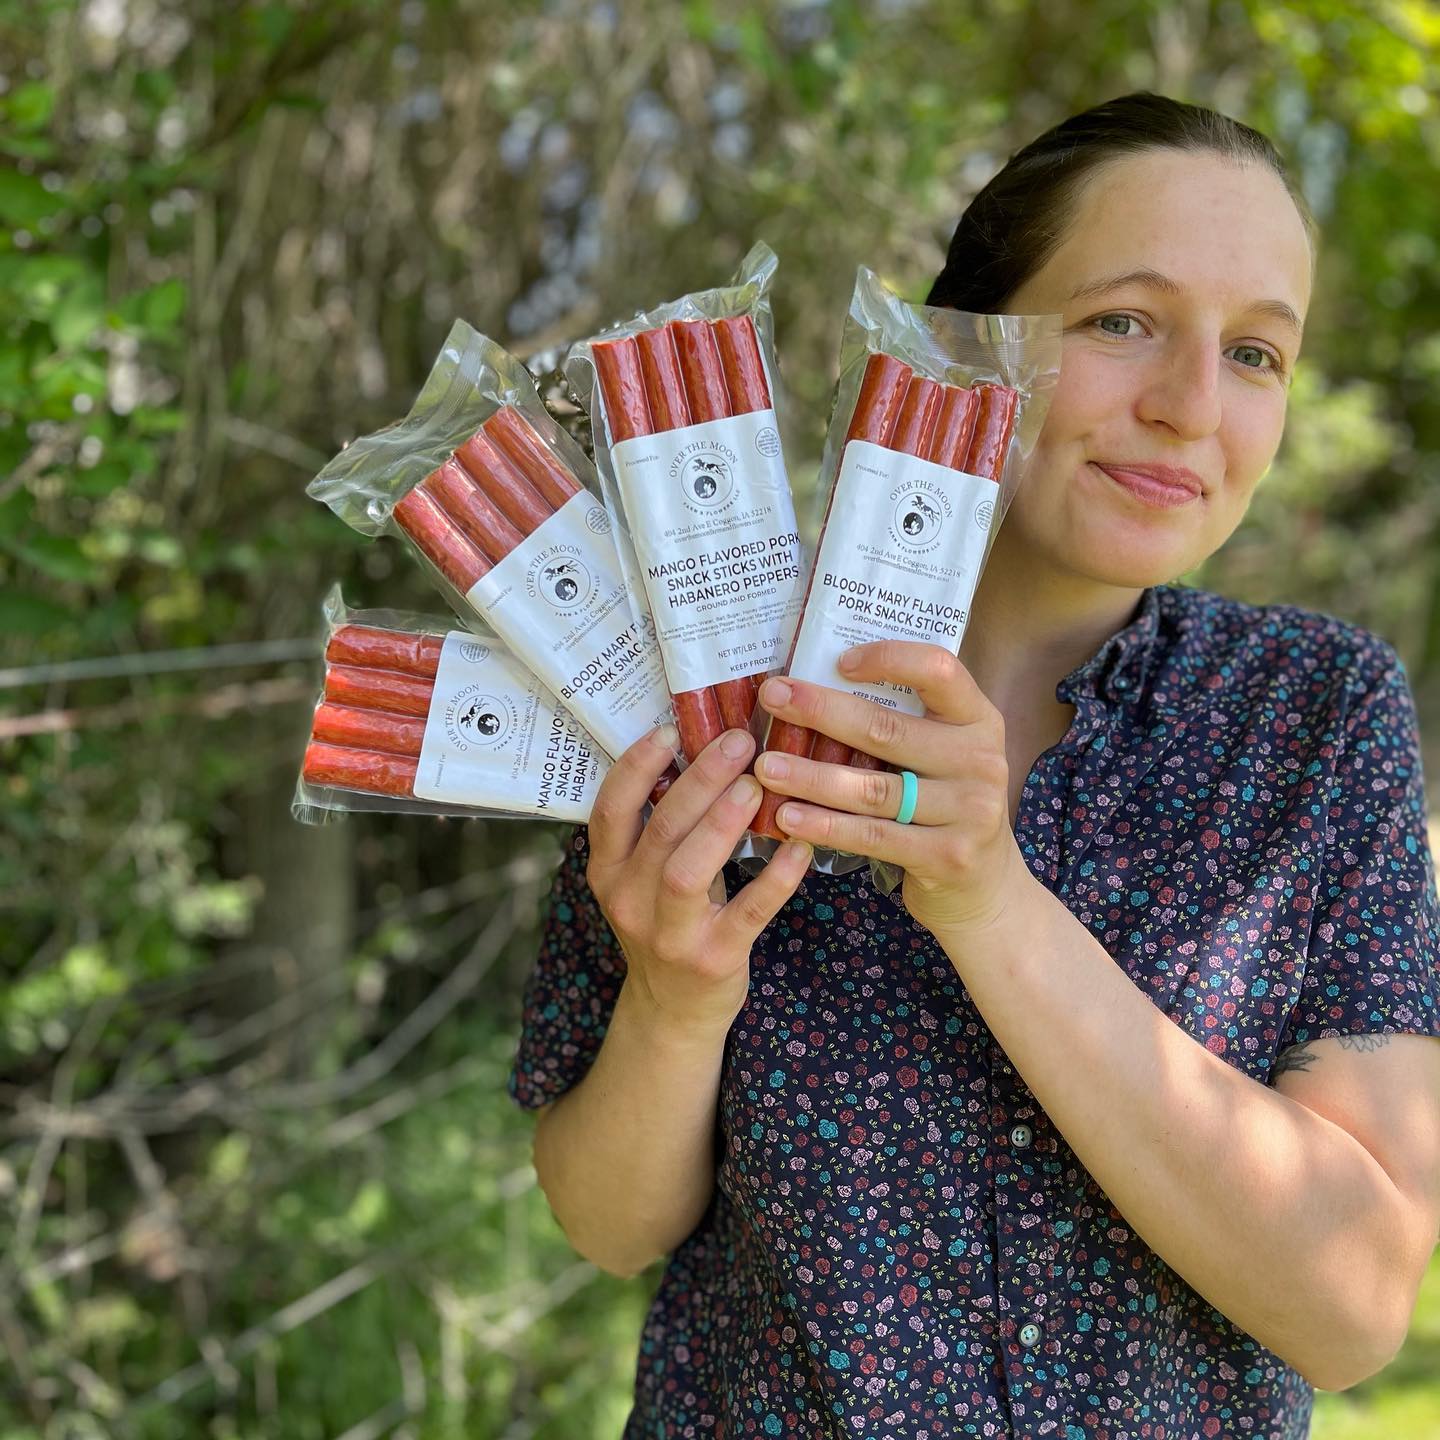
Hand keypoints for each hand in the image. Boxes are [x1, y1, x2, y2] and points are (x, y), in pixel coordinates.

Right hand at [585, 722, 812, 1039]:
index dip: (637, 767)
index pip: (609, 810)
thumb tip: (702, 747)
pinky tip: (801, 846)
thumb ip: (659, 826)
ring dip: (724, 822)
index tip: (672, 729)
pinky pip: (749, 911)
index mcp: (607, 871)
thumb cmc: (666, 922)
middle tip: (739, 741)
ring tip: (757, 784)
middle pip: (660, 829)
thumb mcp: (642, 878)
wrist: (673, 1011)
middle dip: (700, 780)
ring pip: (687, 870)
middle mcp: (629, 900)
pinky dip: (776, 877)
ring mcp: (669, 934)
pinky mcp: (714, 959)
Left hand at [753, 640, 1035, 937]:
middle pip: (889, 729)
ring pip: (874, 788)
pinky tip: (787, 818)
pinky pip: (873, 836)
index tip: (838, 662)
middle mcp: (981, 759)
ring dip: (811, 776)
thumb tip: (814, 683)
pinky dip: (826, 826)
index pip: (939, 670)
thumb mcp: (940, 753)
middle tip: (772, 698)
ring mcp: (969, 809)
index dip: (889, 659)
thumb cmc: (943, 802)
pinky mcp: (948, 855)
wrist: (984, 883)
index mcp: (977, 719)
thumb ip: (902, 721)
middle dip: (822, 711)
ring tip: (765, 767)